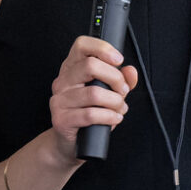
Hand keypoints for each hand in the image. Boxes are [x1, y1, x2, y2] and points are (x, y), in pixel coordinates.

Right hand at [49, 37, 138, 159]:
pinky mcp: (61, 119)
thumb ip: (121, 80)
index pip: (82, 45)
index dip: (103, 48)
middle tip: (123, 90)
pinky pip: (91, 114)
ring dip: (115, 102)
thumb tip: (131, 71)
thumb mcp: (109, 94)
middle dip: (115, 78)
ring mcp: (59, 100)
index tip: (119, 59)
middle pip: (90, 65)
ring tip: (119, 108)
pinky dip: (109, 117)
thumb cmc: (90, 115)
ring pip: (94, 93)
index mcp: (72, 69)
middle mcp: (62, 81)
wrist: (70, 144)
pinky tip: (114, 118)